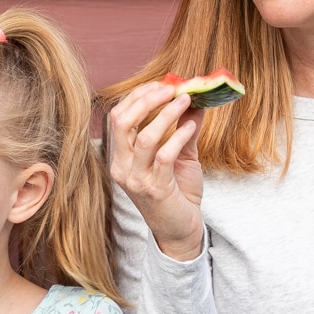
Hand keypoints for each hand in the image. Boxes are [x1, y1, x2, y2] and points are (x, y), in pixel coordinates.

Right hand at [105, 80, 204, 261]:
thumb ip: (184, 128)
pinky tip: (191, 126)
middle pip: (122, 121)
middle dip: (146, 99)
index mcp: (121, 156)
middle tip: (171, 88)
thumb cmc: (177, 193)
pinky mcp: (154, 189)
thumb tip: (195, 99)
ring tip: (186, 101)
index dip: (139, 95)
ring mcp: (136, 179)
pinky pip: (164, 155)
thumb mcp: (180, 155)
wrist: (180, 230)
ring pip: (144, 136)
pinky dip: (179, 136)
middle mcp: (121, 167)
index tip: (162, 84)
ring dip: (166, 114)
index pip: (118, 116)